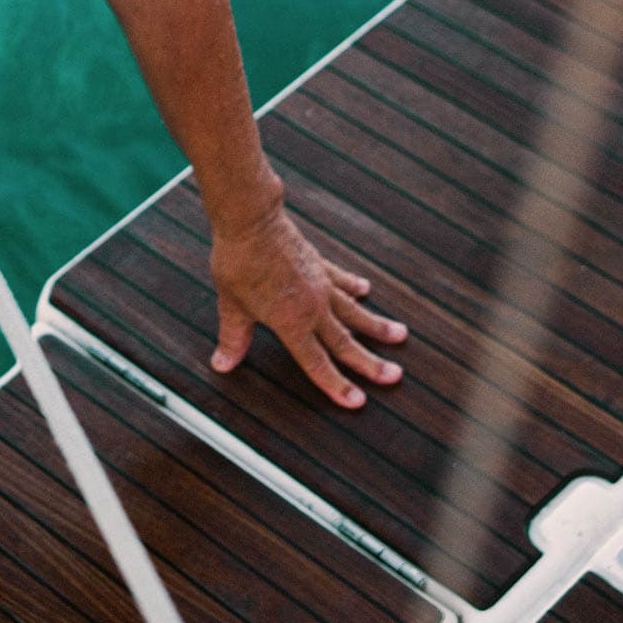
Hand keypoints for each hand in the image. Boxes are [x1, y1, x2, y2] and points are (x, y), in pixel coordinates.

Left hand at [209, 205, 406, 408]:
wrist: (252, 221)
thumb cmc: (240, 263)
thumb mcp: (232, 306)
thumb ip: (233, 338)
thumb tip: (222, 364)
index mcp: (292, 323)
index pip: (317, 363)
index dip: (336, 385)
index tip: (357, 401)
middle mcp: (313, 307)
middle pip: (346, 342)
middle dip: (370, 363)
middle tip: (395, 376)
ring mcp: (320, 284)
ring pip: (354, 311)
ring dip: (376, 326)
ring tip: (400, 335)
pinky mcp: (319, 264)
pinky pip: (342, 279)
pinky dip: (354, 286)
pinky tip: (365, 290)